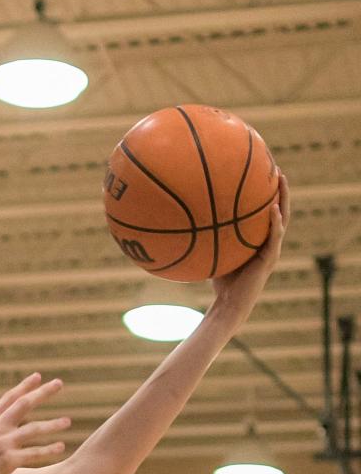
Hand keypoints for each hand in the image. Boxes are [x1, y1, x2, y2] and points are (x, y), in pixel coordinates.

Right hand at [0, 374, 69, 473]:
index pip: (8, 398)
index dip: (24, 386)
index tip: (38, 376)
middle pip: (24, 405)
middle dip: (43, 392)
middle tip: (59, 383)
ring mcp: (1, 444)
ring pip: (33, 429)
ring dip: (53, 424)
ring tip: (68, 422)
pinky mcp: (7, 462)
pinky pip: (33, 454)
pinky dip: (48, 450)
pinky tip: (60, 447)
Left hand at [211, 172, 289, 320]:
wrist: (229, 304)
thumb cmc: (220, 280)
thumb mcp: (215, 252)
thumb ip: (211, 236)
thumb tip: (189, 218)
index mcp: (259, 240)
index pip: (267, 212)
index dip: (268, 194)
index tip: (264, 172)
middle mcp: (269, 243)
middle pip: (280, 210)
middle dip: (280, 189)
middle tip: (277, 169)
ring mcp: (272, 250)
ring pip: (283, 219)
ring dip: (283, 199)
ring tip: (281, 180)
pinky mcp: (270, 259)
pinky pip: (275, 237)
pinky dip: (275, 222)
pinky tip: (274, 209)